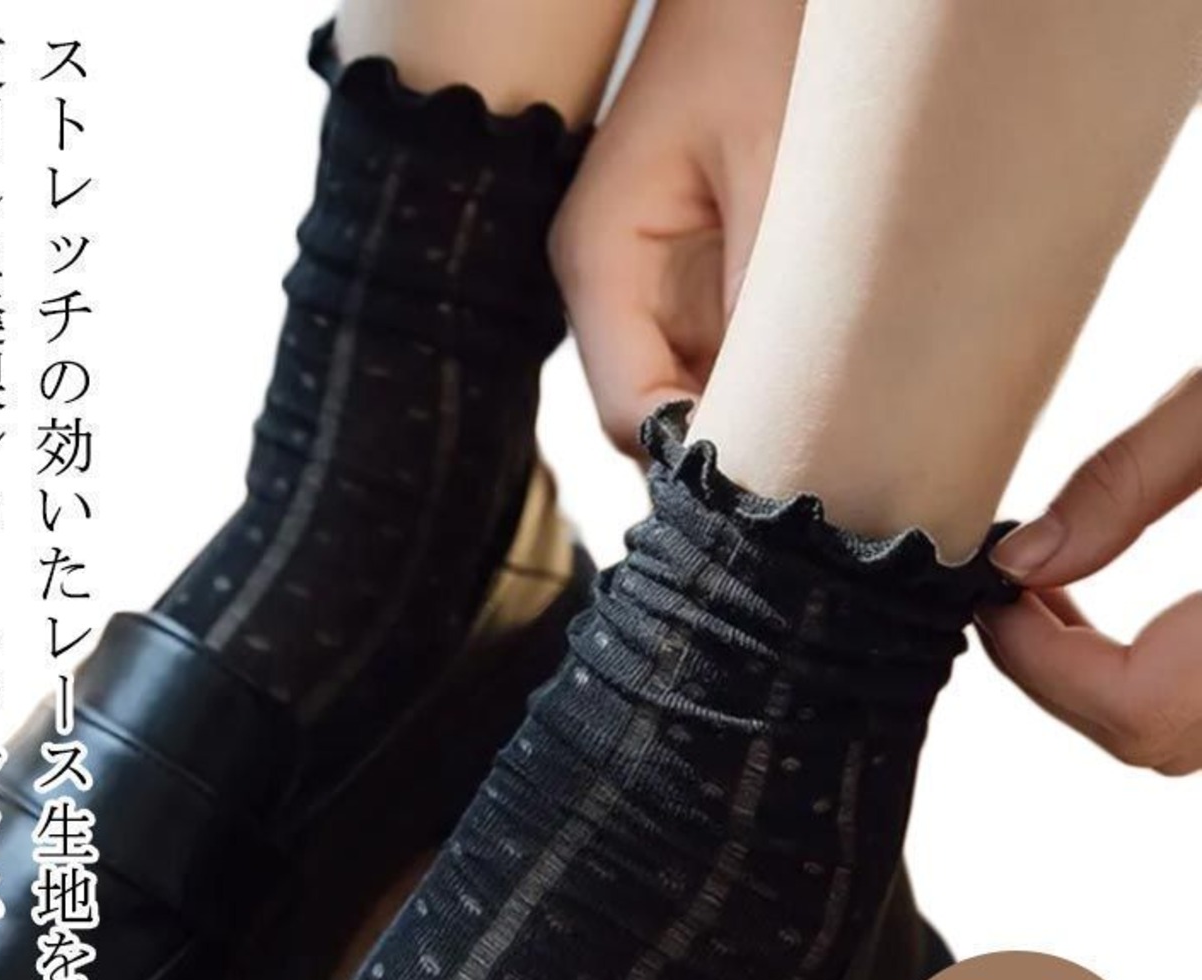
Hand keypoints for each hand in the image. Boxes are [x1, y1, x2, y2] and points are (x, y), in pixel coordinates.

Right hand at [548, 0, 800, 453]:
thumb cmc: (764, 38)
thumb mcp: (777, 165)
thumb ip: (763, 296)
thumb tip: (775, 419)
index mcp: (599, 259)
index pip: (628, 412)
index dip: (697, 460)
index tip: (781, 483)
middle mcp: (611, 290)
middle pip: (653, 423)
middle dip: (726, 456)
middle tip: (818, 479)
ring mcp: (649, 295)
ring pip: (687, 406)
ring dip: (749, 427)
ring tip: (833, 441)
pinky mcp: (692, 290)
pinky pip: (720, 370)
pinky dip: (766, 392)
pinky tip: (829, 393)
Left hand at [977, 370, 1201, 774]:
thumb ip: (1123, 486)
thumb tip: (1020, 563)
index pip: (1139, 706)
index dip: (1041, 666)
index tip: (995, 598)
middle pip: (1159, 739)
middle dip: (1060, 679)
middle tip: (1015, 599)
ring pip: (1194, 739)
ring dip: (1109, 688)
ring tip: (1063, 604)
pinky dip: (1168, 683)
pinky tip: (1144, 624)